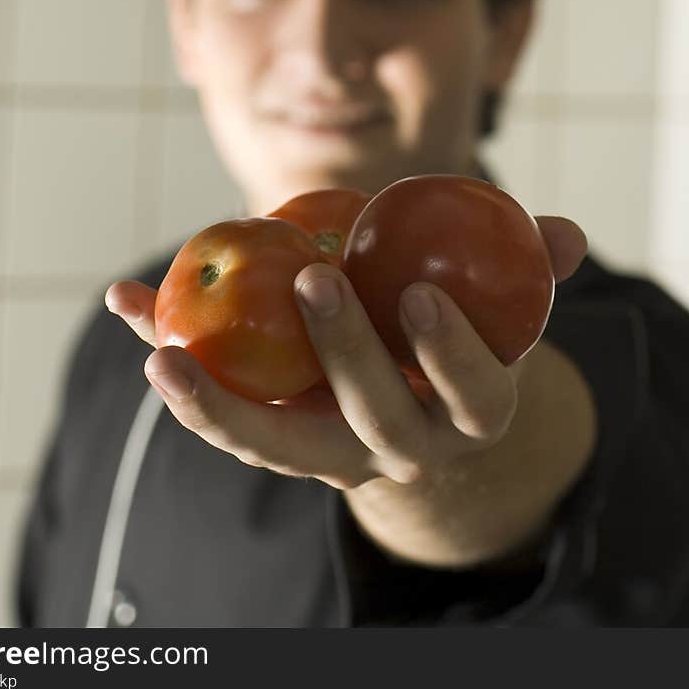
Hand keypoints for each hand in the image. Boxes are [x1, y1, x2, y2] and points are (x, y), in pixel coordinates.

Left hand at [105, 217, 586, 491]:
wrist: (417, 414)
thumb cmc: (460, 339)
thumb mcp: (502, 308)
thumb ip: (531, 270)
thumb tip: (563, 233)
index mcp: (467, 414)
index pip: (473, 396)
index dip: (449, 355)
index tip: (417, 295)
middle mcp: (401, 449)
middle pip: (373, 418)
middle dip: (344, 352)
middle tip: (312, 277)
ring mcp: (332, 456)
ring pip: (275, 446)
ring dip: (214, 404)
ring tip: (161, 351)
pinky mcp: (274, 444)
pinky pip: (222, 413)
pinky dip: (174, 364)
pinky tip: (125, 303)